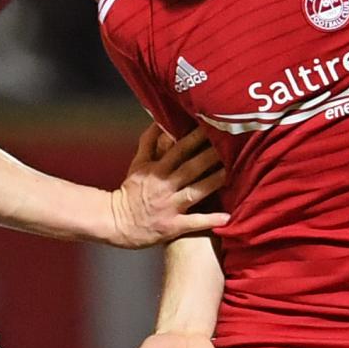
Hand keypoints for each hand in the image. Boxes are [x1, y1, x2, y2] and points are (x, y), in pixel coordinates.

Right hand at [107, 125, 230, 248]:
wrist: (116, 223)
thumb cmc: (130, 192)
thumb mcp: (137, 164)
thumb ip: (148, 142)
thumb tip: (158, 120)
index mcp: (156, 170)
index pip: (178, 150)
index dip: (195, 138)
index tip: (211, 127)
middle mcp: (164, 186)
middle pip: (190, 168)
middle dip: (210, 156)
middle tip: (230, 145)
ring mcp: (169, 207)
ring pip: (195, 192)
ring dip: (213, 182)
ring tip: (232, 173)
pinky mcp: (172, 226)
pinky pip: (193, 222)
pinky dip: (210, 220)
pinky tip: (227, 217)